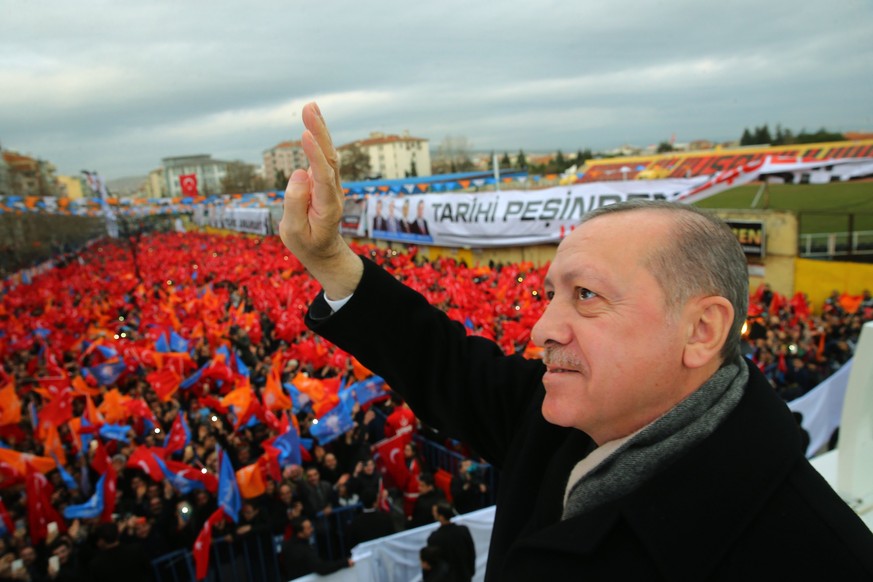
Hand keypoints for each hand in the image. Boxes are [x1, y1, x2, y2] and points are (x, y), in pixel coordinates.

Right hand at [280, 102, 362, 299]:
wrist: (324, 250)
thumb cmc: (307, 243)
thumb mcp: (294, 232)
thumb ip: (295, 204)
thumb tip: (299, 173)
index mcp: (327, 206)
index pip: (322, 177)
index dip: (315, 155)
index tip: (305, 134)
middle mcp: (333, 191)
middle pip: (329, 158)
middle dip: (320, 132)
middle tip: (309, 108)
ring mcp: (332, 184)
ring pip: (328, 154)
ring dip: (320, 130)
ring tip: (311, 107)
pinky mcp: (325, 180)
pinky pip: (324, 156)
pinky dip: (319, 138)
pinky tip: (313, 121)